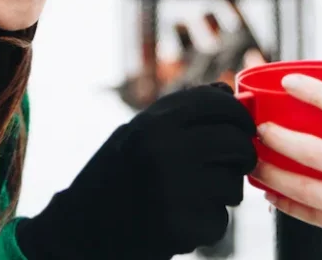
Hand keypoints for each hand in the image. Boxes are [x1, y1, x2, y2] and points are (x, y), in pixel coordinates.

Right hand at [16, 83, 257, 259]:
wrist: (79, 230)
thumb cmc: (112, 177)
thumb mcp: (135, 133)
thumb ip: (179, 113)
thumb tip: (227, 91)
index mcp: (153, 123)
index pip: (218, 103)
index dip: (238, 114)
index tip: (243, 127)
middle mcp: (164, 151)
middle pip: (236, 143)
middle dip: (242, 155)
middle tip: (233, 164)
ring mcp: (173, 191)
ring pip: (233, 185)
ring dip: (224, 193)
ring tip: (194, 195)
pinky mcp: (181, 228)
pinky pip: (219, 221)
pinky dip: (207, 224)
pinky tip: (180, 220)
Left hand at [251, 73, 321, 259]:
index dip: (315, 92)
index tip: (289, 81)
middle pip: (317, 153)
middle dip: (279, 138)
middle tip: (260, 127)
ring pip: (308, 190)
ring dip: (273, 175)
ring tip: (253, 161)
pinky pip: (314, 217)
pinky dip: (287, 204)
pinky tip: (270, 192)